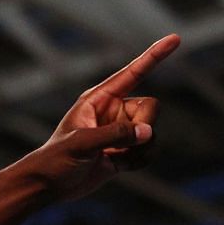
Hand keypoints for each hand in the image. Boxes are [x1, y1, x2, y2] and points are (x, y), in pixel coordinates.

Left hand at [32, 35, 174, 203]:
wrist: (48, 186)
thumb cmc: (55, 160)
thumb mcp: (81, 144)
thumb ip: (115, 135)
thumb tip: (147, 132)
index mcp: (99, 99)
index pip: (133, 72)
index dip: (155, 56)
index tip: (175, 38)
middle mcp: (113, 111)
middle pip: (152, 108)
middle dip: (144, 127)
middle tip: (118, 144)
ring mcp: (120, 130)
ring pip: (153, 132)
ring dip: (140, 149)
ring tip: (111, 158)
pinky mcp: (124, 149)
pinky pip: (149, 150)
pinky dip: (138, 161)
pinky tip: (114, 165)